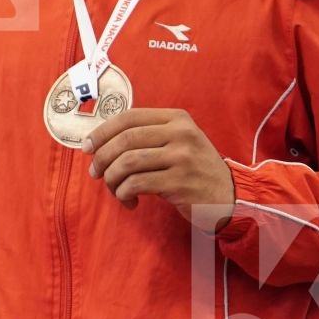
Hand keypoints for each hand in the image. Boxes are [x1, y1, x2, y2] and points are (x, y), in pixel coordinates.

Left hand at [83, 108, 234, 231]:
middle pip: (125, 139)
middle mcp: (181, 133)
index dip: (102, 132)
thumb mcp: (178, 142)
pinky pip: (137, 184)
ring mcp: (182, 157)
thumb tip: (99, 143)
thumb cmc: (195, 170)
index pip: (128, 117)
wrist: (231, 197)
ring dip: (112, 179)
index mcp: (177, 118)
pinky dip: (124, 193)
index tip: (87, 147)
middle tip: (94, 173)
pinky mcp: (180, 182)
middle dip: (102, 157)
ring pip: (127, 162)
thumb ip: (147, 136)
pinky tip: (129, 201)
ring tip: (114, 190)